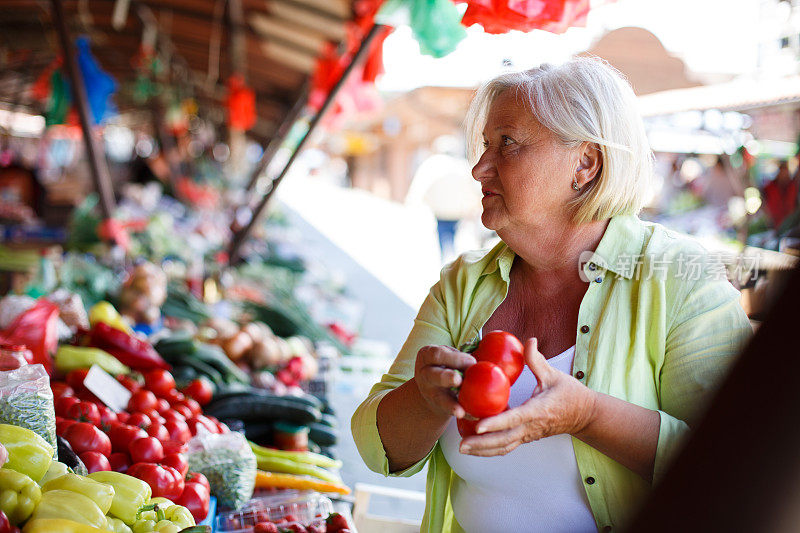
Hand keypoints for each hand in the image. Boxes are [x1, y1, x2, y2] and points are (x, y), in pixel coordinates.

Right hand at [413, 344, 475, 419]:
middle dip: (446, 377)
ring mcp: (429, 392)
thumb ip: (461, 357)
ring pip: (439, 398)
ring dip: (450, 404)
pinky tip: (473, 415)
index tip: (472, 361)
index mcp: (427, 356)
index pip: (437, 355)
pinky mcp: (437, 406)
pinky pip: (450, 411)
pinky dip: (462, 413)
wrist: (433, 385)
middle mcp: (425, 374)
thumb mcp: (448, 355)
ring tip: (460, 411)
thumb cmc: (446, 364)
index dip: (454, 358)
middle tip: (458, 380)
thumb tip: (484, 362)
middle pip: (434, 375)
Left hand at [460, 338, 596, 456]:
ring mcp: (528, 434)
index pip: (514, 419)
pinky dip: (491, 449)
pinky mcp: (526, 437)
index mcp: (537, 411)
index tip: (477, 425)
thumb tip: (529, 340)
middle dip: (482, 444)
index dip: (495, 423)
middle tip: (461, 445)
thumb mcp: (554, 374)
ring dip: (483, 450)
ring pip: (504, 447)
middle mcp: (531, 427)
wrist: (585, 415)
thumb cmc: (570, 393)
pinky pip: (507, 446)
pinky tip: (475, 446)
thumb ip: (537, 360)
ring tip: (463, 449)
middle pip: (504, 440)